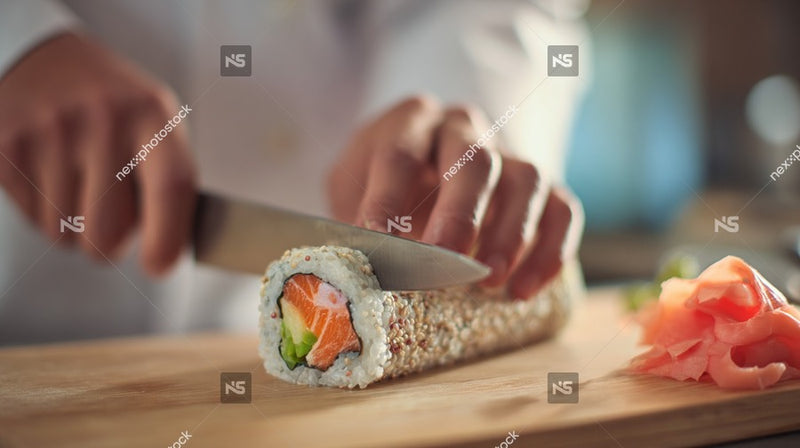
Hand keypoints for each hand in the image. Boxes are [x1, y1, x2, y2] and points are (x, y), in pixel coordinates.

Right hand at [0, 32, 194, 275]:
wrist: (43, 59)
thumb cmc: (114, 107)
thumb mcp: (155, 126)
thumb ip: (170, 182)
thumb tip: (171, 252)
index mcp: (152, 114)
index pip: (171, 187)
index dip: (167, 239)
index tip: (158, 266)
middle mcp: (103, 118)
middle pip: (108, 232)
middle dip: (109, 242)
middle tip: (109, 213)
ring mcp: (51, 130)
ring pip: (65, 234)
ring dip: (74, 227)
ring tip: (78, 182)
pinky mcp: (7, 145)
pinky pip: (32, 219)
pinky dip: (44, 212)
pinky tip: (50, 174)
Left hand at [328, 96, 582, 297]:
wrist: (422, 170)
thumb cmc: (381, 187)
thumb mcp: (352, 189)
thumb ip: (350, 217)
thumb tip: (350, 268)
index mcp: (411, 122)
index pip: (400, 152)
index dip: (388, 196)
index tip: (378, 239)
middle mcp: (464, 128)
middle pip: (475, 159)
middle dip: (461, 213)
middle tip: (446, 260)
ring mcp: (508, 154)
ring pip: (527, 179)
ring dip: (512, 233)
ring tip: (489, 281)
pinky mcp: (543, 186)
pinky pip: (563, 209)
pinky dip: (550, 250)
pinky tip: (524, 290)